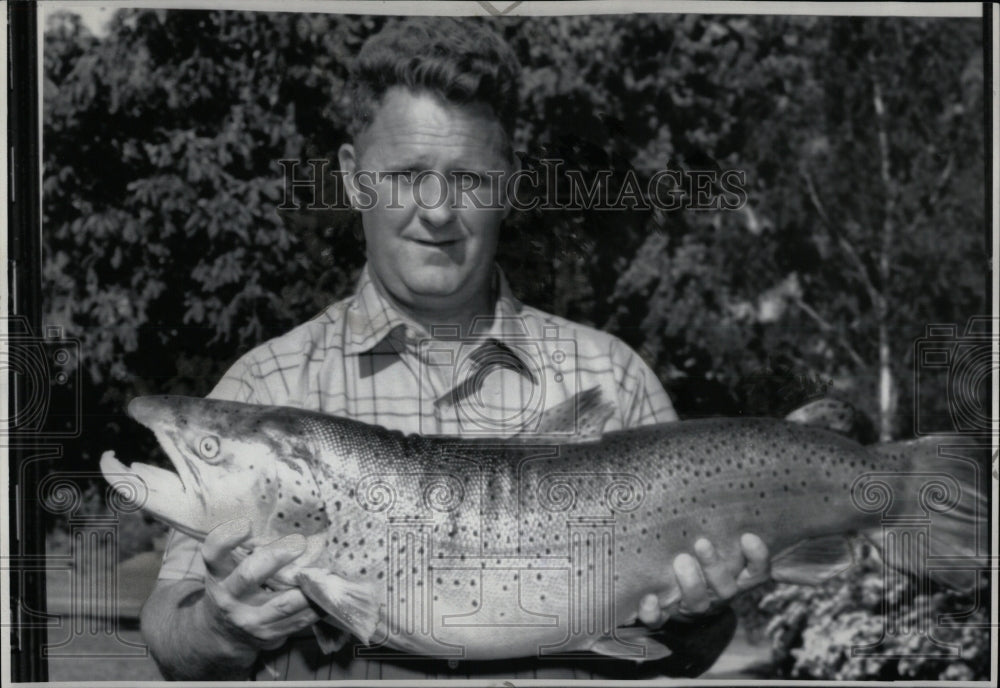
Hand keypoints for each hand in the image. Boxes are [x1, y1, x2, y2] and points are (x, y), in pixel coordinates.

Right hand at [199, 519, 320, 650]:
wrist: (222, 634)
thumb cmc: (232, 587)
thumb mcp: (227, 569)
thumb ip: (246, 551)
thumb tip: (289, 522)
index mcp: (218, 574)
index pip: (214, 553)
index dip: (226, 538)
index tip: (246, 524)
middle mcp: (229, 598)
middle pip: (249, 576)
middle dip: (275, 558)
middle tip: (299, 542)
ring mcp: (249, 619)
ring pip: (282, 604)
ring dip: (307, 587)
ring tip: (325, 571)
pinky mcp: (269, 635)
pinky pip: (298, 620)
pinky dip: (315, 606)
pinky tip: (327, 592)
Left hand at [636, 533, 769, 627]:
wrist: (673, 601)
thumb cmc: (697, 560)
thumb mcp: (713, 545)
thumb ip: (718, 528)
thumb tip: (709, 488)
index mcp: (733, 578)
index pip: (757, 573)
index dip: (757, 558)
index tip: (748, 536)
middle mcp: (716, 595)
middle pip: (726, 588)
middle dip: (715, 567)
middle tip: (702, 543)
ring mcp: (691, 608)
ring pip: (697, 603)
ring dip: (690, 584)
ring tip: (680, 561)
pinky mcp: (664, 617)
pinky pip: (659, 620)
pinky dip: (653, 612)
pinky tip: (648, 598)